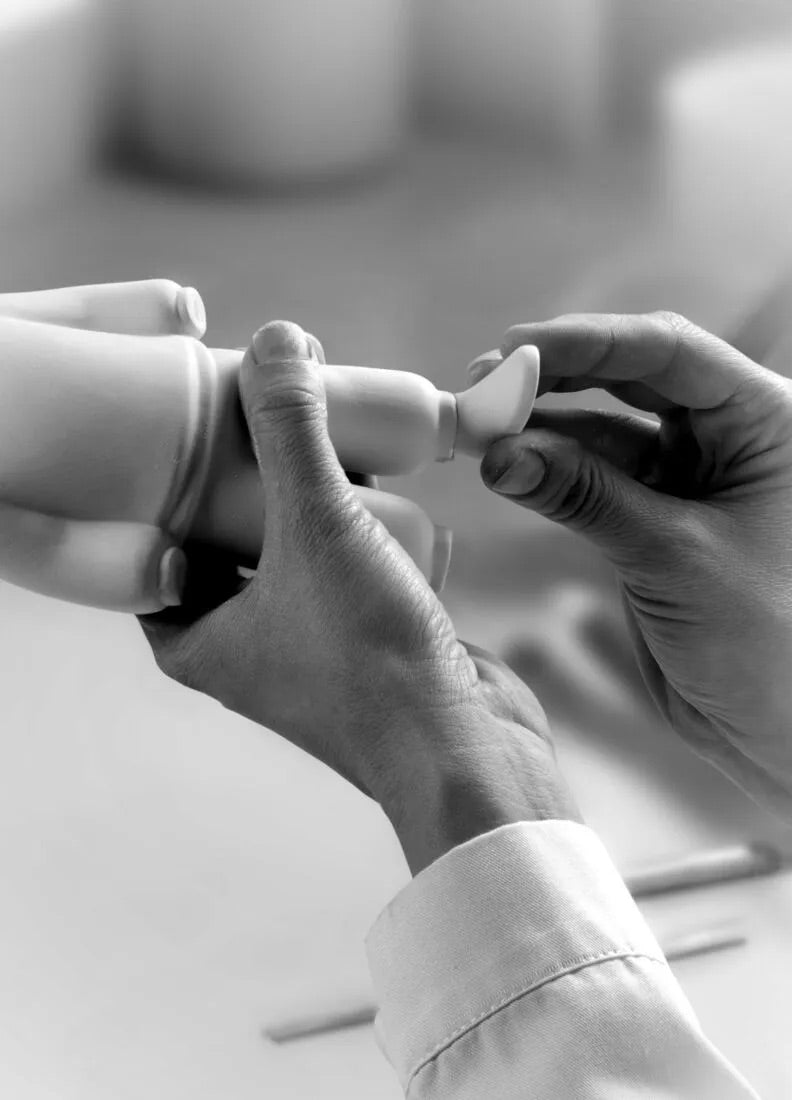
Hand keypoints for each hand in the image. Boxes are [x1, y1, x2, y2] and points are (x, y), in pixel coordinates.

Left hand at [140, 321, 578, 873]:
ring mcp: (306, 645)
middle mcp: (243, 645)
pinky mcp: (363, 640)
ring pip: (295, 548)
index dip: (175, 476)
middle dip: (253, 474)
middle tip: (269, 409)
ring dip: (316, 495)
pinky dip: (364, 528)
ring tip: (331, 433)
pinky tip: (388, 487)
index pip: (157, 539)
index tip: (202, 420)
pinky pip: (348, 566)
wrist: (466, 749)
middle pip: (230, 535)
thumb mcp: (319, 524)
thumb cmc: (371, 656)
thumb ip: (293, 430)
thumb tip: (276, 338)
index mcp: (196, 638)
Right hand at [472, 311, 791, 815]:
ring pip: (607, 432)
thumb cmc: (775, 645)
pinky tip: (510, 468)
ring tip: (484, 432)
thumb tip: (503, 451)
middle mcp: (730, 440)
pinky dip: (552, 474)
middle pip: (633, 380)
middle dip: (557, 378)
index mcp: (767, 422)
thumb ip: (586, 498)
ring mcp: (690, 482)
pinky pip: (597, 483)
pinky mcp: (656, 524)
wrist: (785, 732)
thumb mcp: (675, 557)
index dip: (588, 343)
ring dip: (545, 428)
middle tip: (484, 384)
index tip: (517, 350)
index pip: (669, 352)